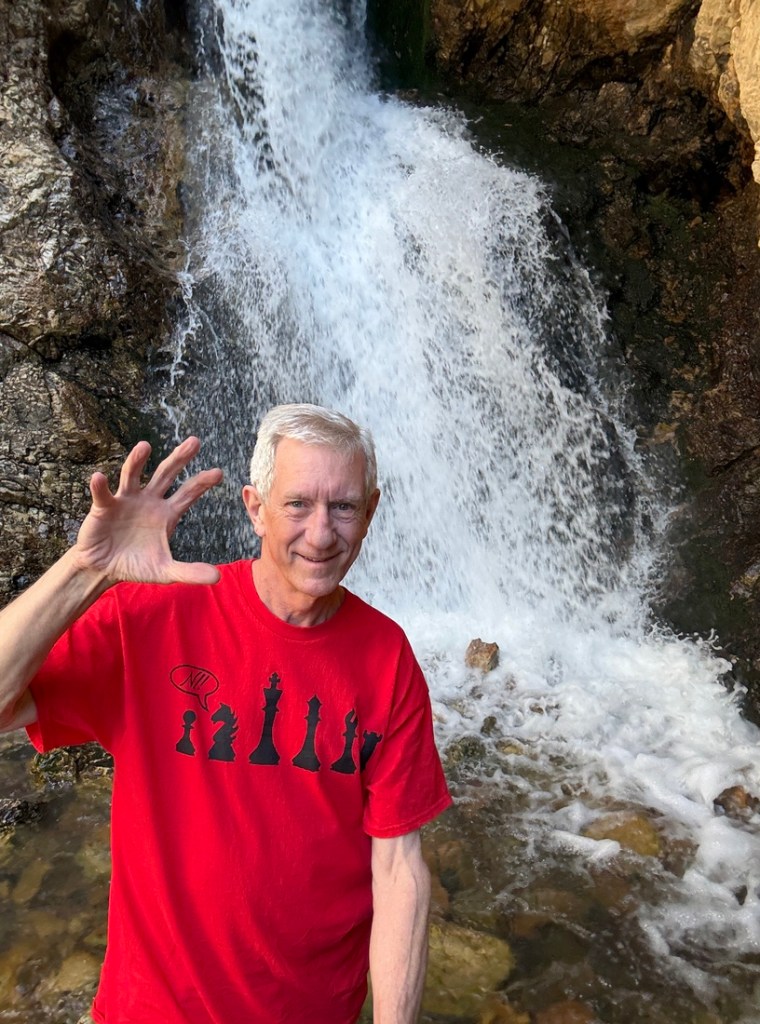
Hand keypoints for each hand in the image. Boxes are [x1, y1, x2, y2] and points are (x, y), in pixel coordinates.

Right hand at [71, 437, 222, 585]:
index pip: (188, 493)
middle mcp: (150, 501)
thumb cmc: (137, 565)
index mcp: (168, 513)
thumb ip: (190, 572)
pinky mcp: (105, 506)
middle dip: (180, 458)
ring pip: (133, 475)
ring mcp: (127, 500)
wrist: (104, 569)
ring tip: (144, 446)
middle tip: (195, 441)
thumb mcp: (165, 571)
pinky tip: (99, 478)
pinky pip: (103, 493)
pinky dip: (100, 486)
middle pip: (166, 474)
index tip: (218, 472)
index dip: (202, 482)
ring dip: (137, 460)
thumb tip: (217, 578)